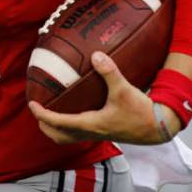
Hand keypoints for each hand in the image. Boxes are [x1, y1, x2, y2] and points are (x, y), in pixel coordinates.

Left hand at [29, 52, 179, 144]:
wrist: (158, 127)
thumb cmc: (141, 111)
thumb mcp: (124, 89)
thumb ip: (109, 72)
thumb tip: (96, 55)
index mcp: (91, 124)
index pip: (59, 122)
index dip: (43, 114)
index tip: (32, 104)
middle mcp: (91, 132)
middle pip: (58, 135)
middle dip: (44, 124)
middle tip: (37, 109)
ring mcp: (97, 134)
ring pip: (68, 137)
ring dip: (55, 128)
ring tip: (48, 113)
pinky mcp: (103, 132)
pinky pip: (78, 133)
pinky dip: (68, 125)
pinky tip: (72, 110)